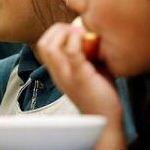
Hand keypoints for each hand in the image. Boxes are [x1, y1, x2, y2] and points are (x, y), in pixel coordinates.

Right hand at [37, 23, 125, 149]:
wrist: (105, 120)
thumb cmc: (100, 92)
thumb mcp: (88, 69)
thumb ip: (85, 53)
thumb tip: (92, 32)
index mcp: (57, 71)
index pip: (43, 45)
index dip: (56, 31)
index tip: (74, 30)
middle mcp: (58, 73)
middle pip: (44, 44)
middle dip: (59, 29)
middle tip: (78, 30)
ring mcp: (67, 76)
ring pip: (51, 47)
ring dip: (67, 33)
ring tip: (83, 34)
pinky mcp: (80, 78)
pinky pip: (71, 54)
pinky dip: (79, 41)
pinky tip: (93, 42)